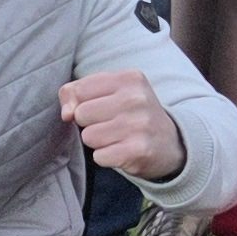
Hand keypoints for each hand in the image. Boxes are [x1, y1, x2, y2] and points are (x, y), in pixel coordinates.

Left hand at [58, 67, 188, 183]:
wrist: (170, 144)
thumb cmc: (132, 114)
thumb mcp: (110, 92)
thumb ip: (77, 92)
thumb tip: (66, 114)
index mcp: (130, 78)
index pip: (79, 90)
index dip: (82, 103)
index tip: (102, 107)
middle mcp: (136, 99)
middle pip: (81, 114)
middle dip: (91, 123)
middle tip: (114, 124)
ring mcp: (139, 125)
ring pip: (88, 137)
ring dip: (99, 142)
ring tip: (119, 137)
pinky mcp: (138, 151)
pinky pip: (99, 157)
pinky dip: (107, 157)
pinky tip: (124, 150)